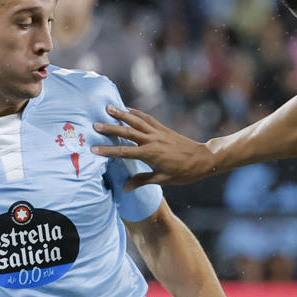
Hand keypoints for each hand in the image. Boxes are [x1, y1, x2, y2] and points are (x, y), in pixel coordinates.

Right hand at [91, 106, 216, 190]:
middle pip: (127, 132)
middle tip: (95, 124)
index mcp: (150, 154)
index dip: (108, 151)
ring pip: (136, 121)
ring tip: (108, 108)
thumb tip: (125, 188)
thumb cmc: (184, 172)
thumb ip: (142, 181)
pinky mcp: (163, 129)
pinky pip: (148, 118)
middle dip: (111, 128)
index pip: (124, 152)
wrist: (203, 159)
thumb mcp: (163, 179)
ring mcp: (158, 132)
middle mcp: (152, 140)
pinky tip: (128, 109)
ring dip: (122, 114)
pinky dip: (137, 113)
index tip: (94, 149)